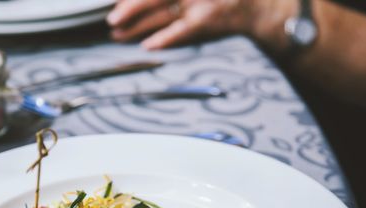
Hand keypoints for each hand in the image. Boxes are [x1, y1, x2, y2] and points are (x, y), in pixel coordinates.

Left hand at [107, 0, 263, 49]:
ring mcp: (197, 5)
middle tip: (112, 20)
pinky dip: (163, 40)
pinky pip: (180, 33)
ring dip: (136, 29)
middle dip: (129, 10)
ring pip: (159, 17)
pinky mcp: (204, 24)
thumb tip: (130, 2)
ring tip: (119, 36)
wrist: (253, 5)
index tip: (115, 1)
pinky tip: (147, 46)